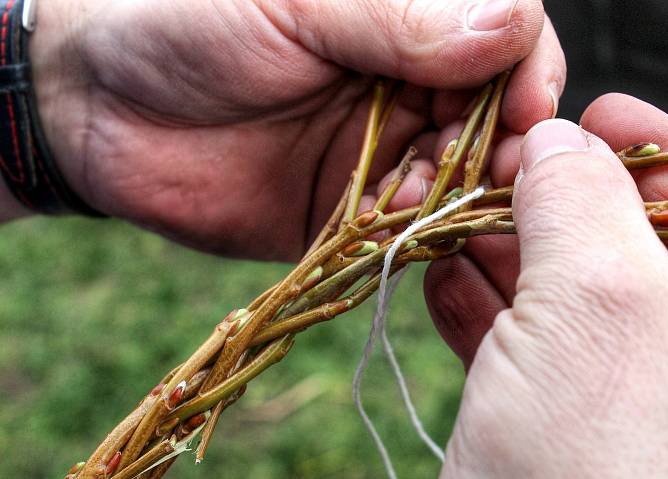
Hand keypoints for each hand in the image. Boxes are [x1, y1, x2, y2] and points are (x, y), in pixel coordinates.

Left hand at [19, 0, 564, 258]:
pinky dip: (418, 227)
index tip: (528, 107)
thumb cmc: (186, 26)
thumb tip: (512, 27)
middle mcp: (406, 85)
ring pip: (459, 177)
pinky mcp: (352, 212)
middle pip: (495, 116)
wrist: (98, 110)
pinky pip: (408, 227)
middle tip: (496, 170)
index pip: (505, 38)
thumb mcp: (295, 5)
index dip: (528, 71)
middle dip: (505, 144)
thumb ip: (401, 19)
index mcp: (403, 21)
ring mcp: (382, 151)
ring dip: (461, 191)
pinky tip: (399, 220)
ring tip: (429, 194)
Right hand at [422, 97, 667, 478]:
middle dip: (563, 202)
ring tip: (458, 211)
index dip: (658, 153)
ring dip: (512, 251)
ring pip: (577, 300)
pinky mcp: (572, 444)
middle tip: (500, 162)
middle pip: (642, 250)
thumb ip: (581, 202)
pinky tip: (448, 273)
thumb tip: (558, 145)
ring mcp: (644, 414)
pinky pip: (535, 354)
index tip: (593, 115)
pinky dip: (489, 310)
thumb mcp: (601, 308)